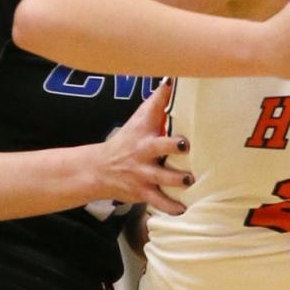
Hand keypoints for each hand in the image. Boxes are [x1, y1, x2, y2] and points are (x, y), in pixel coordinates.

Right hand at [94, 82, 191, 215]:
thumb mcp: (138, 120)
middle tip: (185, 145)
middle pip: (158, 146)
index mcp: (143, 129)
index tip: (172, 85)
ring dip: (177, 179)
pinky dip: (170, 207)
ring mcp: (143, 172)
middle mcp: (143, 150)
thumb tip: (173, 80)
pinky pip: (158, 201)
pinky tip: (183, 210)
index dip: (162, 97)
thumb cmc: (128, 141)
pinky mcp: (143, 191)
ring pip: (162, 177)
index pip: (152, 108)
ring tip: (189, 180)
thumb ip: (157, 102)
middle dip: (172, 146)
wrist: (100, 169)